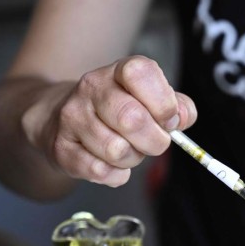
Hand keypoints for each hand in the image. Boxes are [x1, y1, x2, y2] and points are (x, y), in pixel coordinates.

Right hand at [26, 55, 196, 186]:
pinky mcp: (61, 147)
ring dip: (134, 159)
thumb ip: (177, 107)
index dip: (164, 103)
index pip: (141, 73)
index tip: (170, 121)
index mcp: (119, 71)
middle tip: (154, 142)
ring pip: (117, 150)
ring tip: (129, 149)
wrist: (63, 118)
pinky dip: (116, 174)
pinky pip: (101, 171)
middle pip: (132, 119)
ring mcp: (73, 116)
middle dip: (155, 141)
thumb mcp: (151, 99)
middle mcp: (92, 87)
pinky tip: (112, 163)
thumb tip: (183, 118)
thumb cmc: (119, 110)